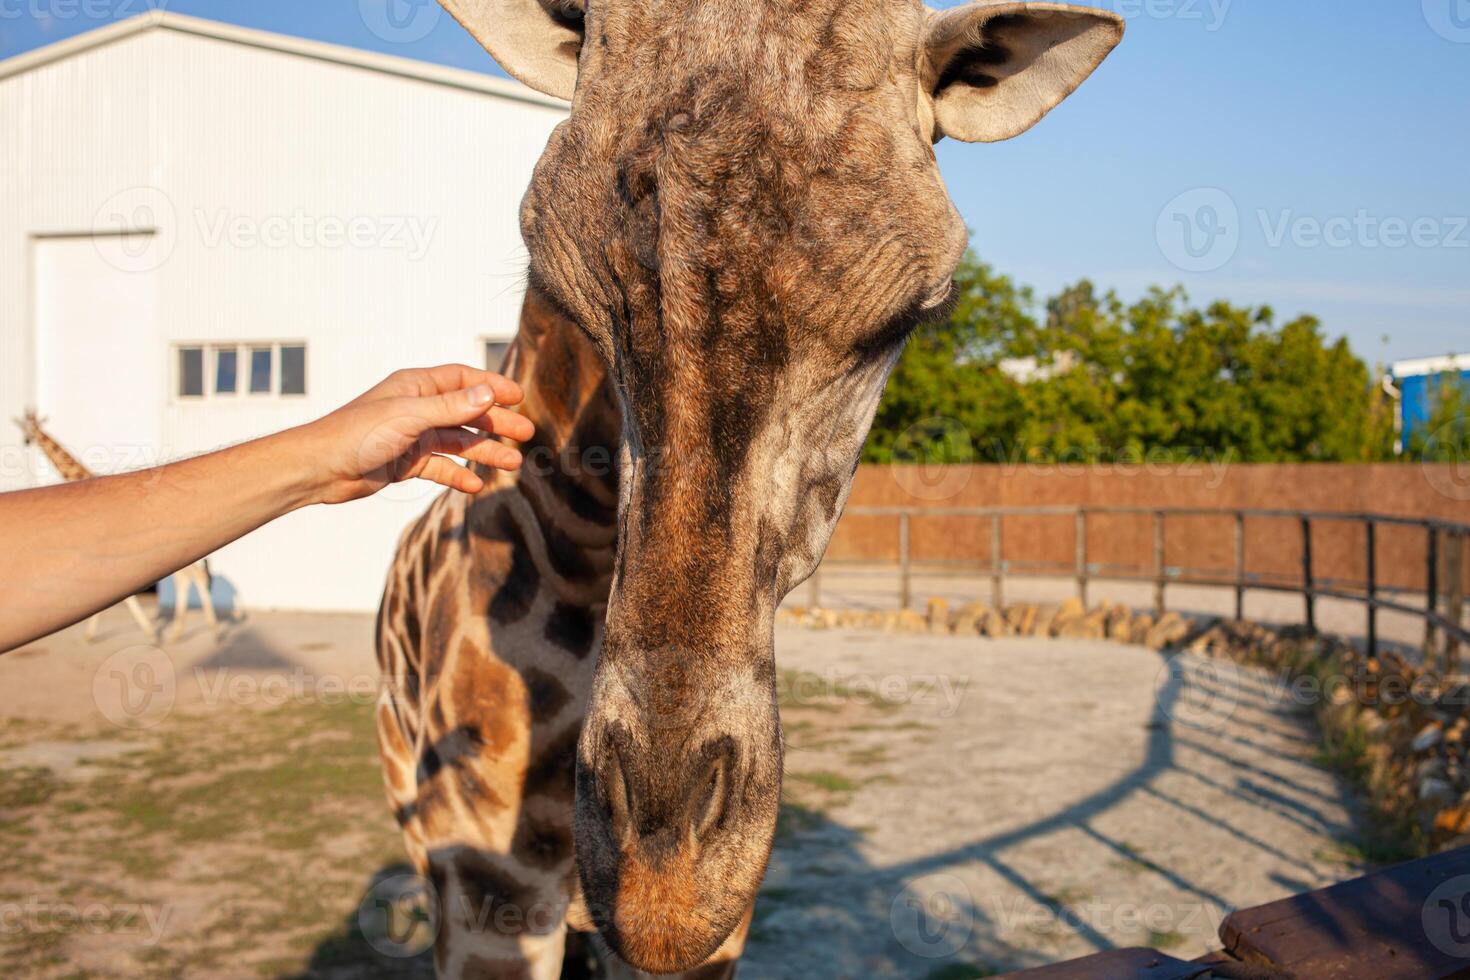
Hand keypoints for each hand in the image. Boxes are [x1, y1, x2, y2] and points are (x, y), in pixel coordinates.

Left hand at [296, 364, 535, 504]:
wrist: (320, 469)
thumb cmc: (357, 433)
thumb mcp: (409, 416)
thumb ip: (451, 407)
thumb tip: (489, 394)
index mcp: (415, 386)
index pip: (462, 380)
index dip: (491, 387)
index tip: (518, 398)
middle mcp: (416, 408)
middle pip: (466, 412)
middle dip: (496, 423)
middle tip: (526, 433)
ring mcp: (412, 436)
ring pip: (457, 442)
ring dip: (484, 451)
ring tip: (511, 464)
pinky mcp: (406, 462)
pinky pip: (440, 467)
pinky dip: (458, 475)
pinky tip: (475, 485)